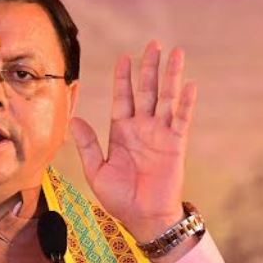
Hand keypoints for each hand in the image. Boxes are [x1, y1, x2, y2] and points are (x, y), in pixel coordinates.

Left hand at [70, 40, 197, 258]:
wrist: (143, 218)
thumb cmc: (119, 199)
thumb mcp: (97, 171)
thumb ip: (88, 144)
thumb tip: (74, 119)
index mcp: (121, 132)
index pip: (123, 98)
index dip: (124, 78)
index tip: (125, 57)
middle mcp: (142, 129)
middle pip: (146, 91)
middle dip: (149, 68)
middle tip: (152, 44)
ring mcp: (160, 135)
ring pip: (166, 98)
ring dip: (170, 76)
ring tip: (174, 53)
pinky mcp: (175, 145)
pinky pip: (181, 120)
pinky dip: (185, 103)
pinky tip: (188, 85)